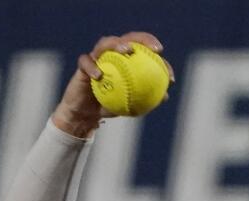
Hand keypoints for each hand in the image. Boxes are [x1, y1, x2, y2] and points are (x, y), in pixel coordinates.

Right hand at [50, 32, 173, 138]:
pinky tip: (99, 76)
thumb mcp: (131, 105)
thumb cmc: (110, 105)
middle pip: (127, 38)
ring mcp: (96, 57)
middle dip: (142, 38)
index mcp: (125, 59)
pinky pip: (86, 63)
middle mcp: (111, 53)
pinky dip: (92, 67)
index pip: (142, 48)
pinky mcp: (82, 66)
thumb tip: (165, 95)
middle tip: (153, 48)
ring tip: (126, 50)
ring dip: (116, 44)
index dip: (153, 48)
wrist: (87, 114)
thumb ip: (146, 98)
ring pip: (105, 43)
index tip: (162, 57)